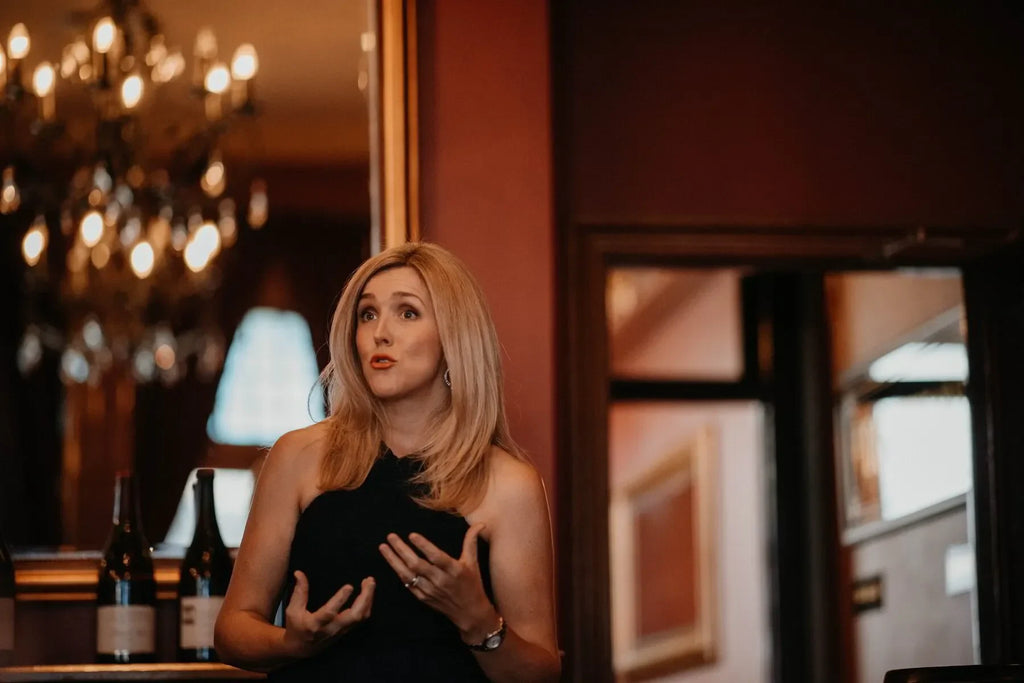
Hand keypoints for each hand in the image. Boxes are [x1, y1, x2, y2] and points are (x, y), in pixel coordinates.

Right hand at [282, 571, 374, 656]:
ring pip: (361, 617)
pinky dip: (367, 605)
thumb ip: (299, 592)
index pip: (330, 613)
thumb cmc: (296, 628)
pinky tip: (368, 593)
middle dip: (364, 598)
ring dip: (368, 599)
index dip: (340, 600)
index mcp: (315, 624)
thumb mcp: (293, 610)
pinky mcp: (346, 631)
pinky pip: (361, 619)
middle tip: (369, 581)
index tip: (349, 586)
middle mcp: (331, 629)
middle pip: (354, 616)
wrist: (301, 649)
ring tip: (370, 582)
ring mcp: (341, 631)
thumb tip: (299, 573)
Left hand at [379, 524, 497, 638]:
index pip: (436, 556)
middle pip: (417, 564)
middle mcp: (440, 580)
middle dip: (401, 550)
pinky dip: (398, 572)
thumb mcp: (473, 562)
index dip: (424, 545)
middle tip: (391, 536)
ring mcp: (430, 590)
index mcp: (454, 570)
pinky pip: (407, 584)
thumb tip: (479, 524)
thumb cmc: (472, 585)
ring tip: (384, 547)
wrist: (470, 613)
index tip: (412, 535)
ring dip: (394, 560)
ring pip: (408, 574)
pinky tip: (392, 562)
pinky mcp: (423, 597)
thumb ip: (471, 541)